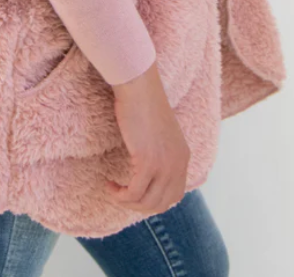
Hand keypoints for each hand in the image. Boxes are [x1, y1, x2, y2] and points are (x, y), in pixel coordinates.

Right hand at [104, 60, 189, 215]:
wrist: (139, 86)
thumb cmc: (144, 103)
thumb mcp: (161, 132)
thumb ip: (161, 151)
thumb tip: (148, 167)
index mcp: (183, 157)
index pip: (175, 196)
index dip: (154, 201)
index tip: (136, 194)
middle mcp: (178, 164)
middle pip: (160, 203)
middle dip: (139, 206)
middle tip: (121, 196)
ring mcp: (165, 164)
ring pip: (147, 202)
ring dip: (127, 202)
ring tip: (114, 191)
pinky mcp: (148, 161)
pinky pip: (134, 192)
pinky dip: (120, 195)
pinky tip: (110, 185)